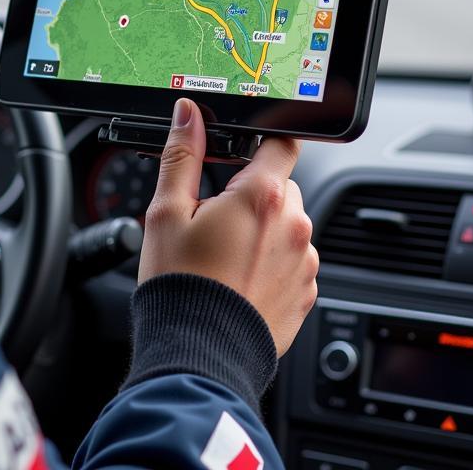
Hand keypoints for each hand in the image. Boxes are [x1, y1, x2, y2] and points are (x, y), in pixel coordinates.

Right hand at [139, 97, 318, 355]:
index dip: (262, 140)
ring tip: (224, 254)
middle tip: (214, 216)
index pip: (282, 142)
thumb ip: (182, 155)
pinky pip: (293, 261)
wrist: (198, 356)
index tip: (242, 151)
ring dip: (264, 229)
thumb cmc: (180, 284)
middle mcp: (294, 226)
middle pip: (282, 186)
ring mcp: (304, 262)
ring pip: (288, 225)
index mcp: (261, 196)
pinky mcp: (305, 293)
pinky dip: (272, 263)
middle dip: (253, 192)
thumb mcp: (166, 211)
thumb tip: (188, 115)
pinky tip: (238, 278)